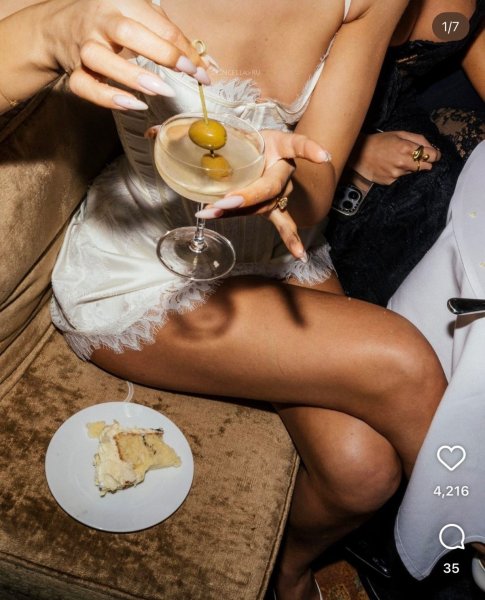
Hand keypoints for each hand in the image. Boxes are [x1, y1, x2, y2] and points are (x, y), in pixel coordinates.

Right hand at [48, 0, 208, 108]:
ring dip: (132, 76)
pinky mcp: (73, 70)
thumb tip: (206, 64)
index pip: (159, 24)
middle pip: (128, 32)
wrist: (56, 26)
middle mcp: (100, 20)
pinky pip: (85, 86)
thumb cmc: (109, 22)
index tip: (202, 71)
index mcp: (121, 2)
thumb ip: (169, 35)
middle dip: (162, 53)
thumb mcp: (137, 15)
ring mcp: (84, 46)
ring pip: (101, 59)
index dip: (184, 48)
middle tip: (187, 72)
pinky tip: (131, 104)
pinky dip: (107, 97)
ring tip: (160, 90)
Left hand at [194, 129, 330, 259]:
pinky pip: (284, 224)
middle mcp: (285, 173)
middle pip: (269, 188)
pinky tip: (300, 255)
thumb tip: (198, 133)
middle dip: (245, 197)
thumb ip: (229, 135)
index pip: (295, 147)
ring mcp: (282, 193)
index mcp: (283, 148)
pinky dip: (290, 239)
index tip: (322, 156)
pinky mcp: (275, 206)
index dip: (309, 150)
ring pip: (264, 206)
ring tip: (211, 213)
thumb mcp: (246, 130)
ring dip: (237, 212)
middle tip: (223, 201)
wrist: (270, 152)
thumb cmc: (257, 139)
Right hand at [350, 131, 441, 184]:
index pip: (432, 155)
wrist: (359, 154)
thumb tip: (433, 148)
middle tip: (417, 158)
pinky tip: (391, 167)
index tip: (432, 154)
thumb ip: (418, 139)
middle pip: (427, 167)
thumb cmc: (380, 141)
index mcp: (406, 148)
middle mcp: (402, 162)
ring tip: (398, 161)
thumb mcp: (399, 134)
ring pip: (414, 173)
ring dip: (410, 168)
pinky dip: (400, 174)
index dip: (434, 155)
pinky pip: (402, 179)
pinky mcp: (390, 182)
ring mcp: (396, 174)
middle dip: (425, 162)